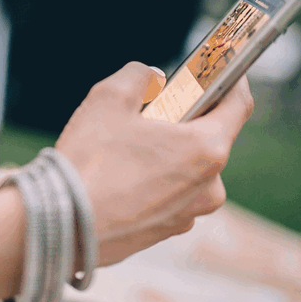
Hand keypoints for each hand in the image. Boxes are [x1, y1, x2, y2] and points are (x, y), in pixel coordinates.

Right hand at [55, 62, 253, 266]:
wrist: (61, 225)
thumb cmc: (89, 161)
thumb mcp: (108, 97)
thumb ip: (138, 75)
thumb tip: (150, 78)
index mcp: (206, 149)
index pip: (238, 105)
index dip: (231, 80)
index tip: (220, 69)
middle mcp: (208, 187)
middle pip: (207, 139)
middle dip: (182, 121)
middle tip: (148, 111)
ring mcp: (187, 214)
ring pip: (185, 170)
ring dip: (165, 154)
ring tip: (124, 149)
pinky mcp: (164, 232)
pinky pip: (167, 196)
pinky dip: (150, 182)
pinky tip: (117, 177)